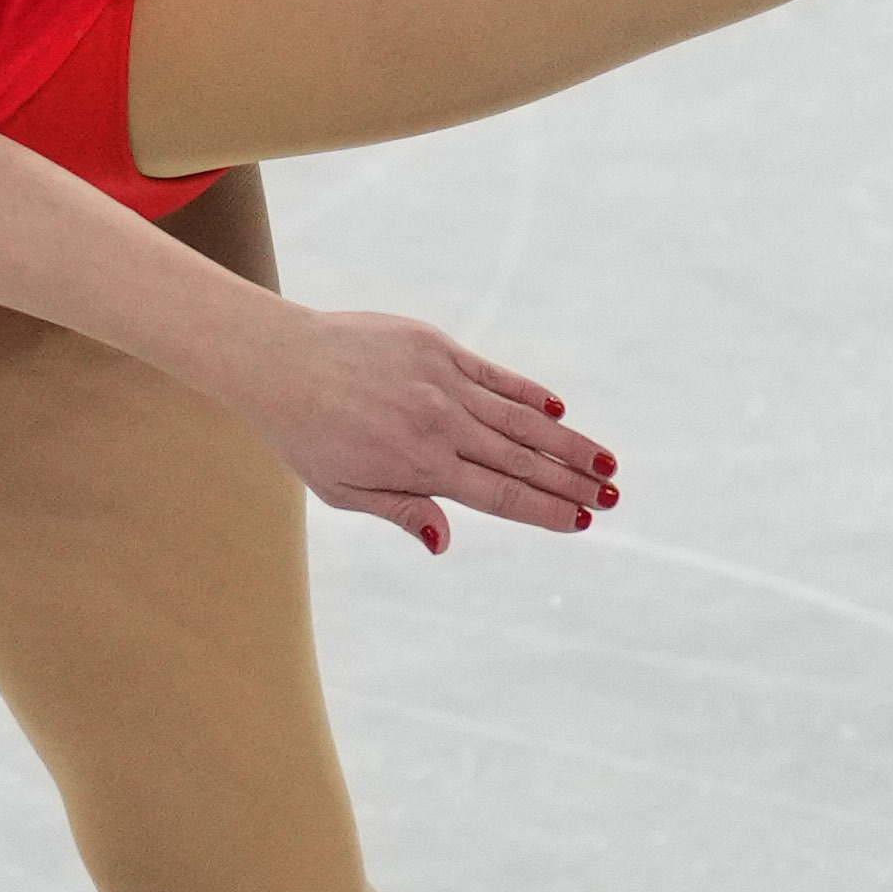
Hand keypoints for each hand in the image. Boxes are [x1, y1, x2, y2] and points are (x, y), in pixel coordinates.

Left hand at [241, 305, 617, 556]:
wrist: (279, 359)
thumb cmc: (305, 435)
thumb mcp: (343, 490)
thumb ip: (401, 511)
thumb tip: (445, 542)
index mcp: (419, 465)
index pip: (499, 494)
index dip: (544, 509)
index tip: (581, 521)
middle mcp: (440, 423)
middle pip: (521, 459)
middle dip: (571, 480)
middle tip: (613, 497)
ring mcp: (443, 381)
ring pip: (519, 418)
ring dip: (566, 441)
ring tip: (606, 461)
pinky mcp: (437, 348)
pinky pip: (494, 376)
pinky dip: (528, 393)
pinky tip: (559, 409)